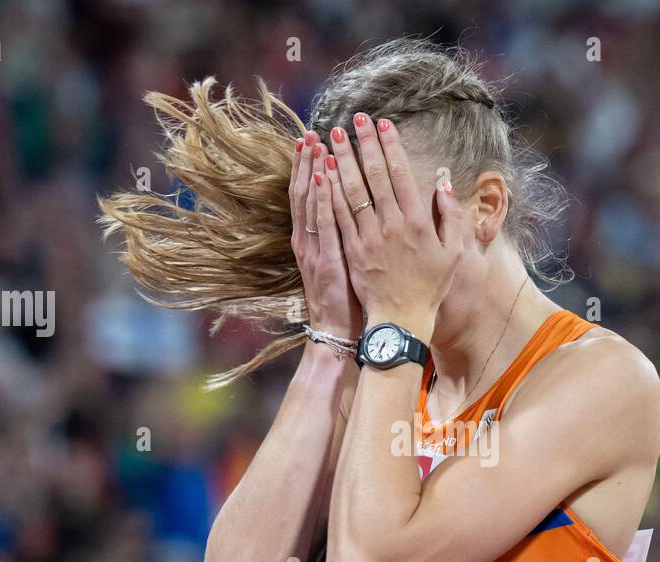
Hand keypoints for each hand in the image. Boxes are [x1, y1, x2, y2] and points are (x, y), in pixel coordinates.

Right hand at [290, 131, 361, 341]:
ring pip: (311, 202)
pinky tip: (323, 178)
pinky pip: (323, 224)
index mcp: (314, 237)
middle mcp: (308, 238)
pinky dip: (321, 200)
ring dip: (313, 170)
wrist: (340, 332)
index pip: (311, 193)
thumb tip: (354, 205)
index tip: (317, 139)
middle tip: (312, 131)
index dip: (312, 166)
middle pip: (305, 191)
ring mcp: (314, 249)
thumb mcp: (343, 259)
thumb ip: (344, 231)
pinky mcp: (325, 260)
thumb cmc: (348, 296)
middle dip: (308, 161)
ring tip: (316, 142)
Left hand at [316, 114, 466, 339]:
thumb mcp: (452, 253)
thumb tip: (442, 184)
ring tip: (333, 137)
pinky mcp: (351, 250)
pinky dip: (329, 191)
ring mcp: (368, 237)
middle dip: (364, 145)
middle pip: (374, 176)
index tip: (383, 124)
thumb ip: (449, 217)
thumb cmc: (429, 287)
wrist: (401, 320)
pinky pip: (337, 215)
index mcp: (418, 222)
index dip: (391, 146)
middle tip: (355, 119)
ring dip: (342, 161)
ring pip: (351, 191)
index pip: (401, 174)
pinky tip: (322, 172)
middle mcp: (391, 225)